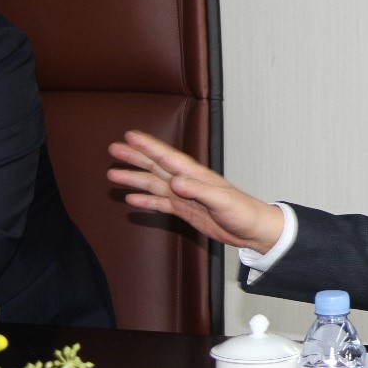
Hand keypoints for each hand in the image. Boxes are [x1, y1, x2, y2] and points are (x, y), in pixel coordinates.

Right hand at [106, 130, 283, 252]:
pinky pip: (161, 204)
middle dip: (135, 157)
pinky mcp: (186, 210)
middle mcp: (187, 183)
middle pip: (156, 167)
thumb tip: (175, 183)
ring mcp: (185, 196)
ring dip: (135, 179)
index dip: (149, 146)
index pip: (168, 157)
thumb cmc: (244, 212)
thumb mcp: (222, 201)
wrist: (253, 230)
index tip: (130, 136)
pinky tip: (131, 200)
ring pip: (154, 184)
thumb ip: (199, 191)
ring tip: (114, 175)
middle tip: (114, 149)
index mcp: (196, 176)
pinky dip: (146, 202)